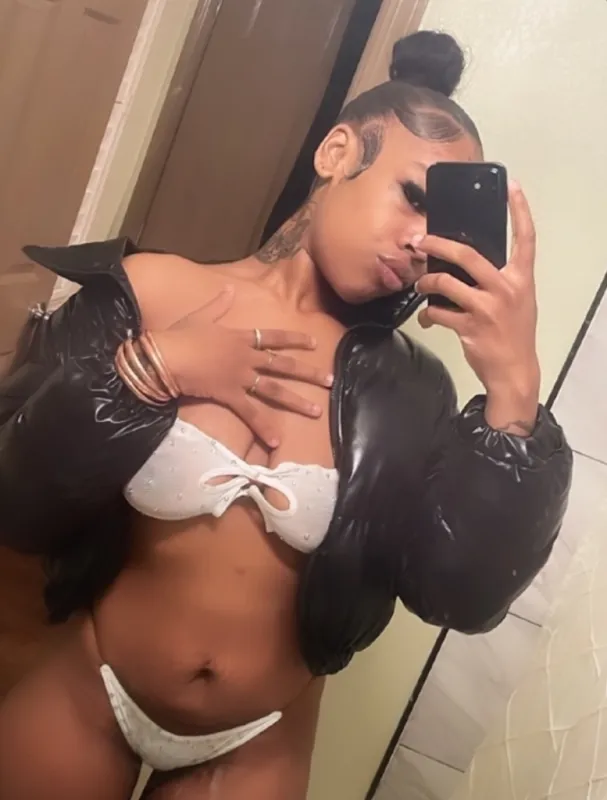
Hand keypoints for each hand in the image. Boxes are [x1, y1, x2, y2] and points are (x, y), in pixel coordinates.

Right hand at [153, 286, 332, 447]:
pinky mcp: (228, 394)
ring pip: (274, 390)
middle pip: (283, 365)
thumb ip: (218, 304)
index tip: (314, 343)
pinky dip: (263, 427)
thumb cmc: (178, 335)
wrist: (164, 354)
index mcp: (239, 337)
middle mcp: (245, 356)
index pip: (273, 337)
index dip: (295, 339)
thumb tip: (230, 288)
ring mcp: (239, 376)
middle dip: (308, 372)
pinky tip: (277, 440)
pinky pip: (250, 413)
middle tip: (331, 380)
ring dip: (297, 402)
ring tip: (317, 412)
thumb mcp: (199, 316)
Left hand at [414, 181, 539, 433]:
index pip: (525, 238)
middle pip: (467, 255)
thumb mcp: (517, 301)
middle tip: (420, 240)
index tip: (511, 186)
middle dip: (438, 244)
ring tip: (419, 285)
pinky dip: (428, 315)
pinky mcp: (469, 327)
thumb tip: (464, 262)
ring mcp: (487, 308)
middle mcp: (506, 288)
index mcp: (521, 278)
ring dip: (426, 282)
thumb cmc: (513, 332)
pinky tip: (428, 318)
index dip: (519, 210)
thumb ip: (499, 279)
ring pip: (445, 283)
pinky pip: (438, 313)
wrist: (513, 371)